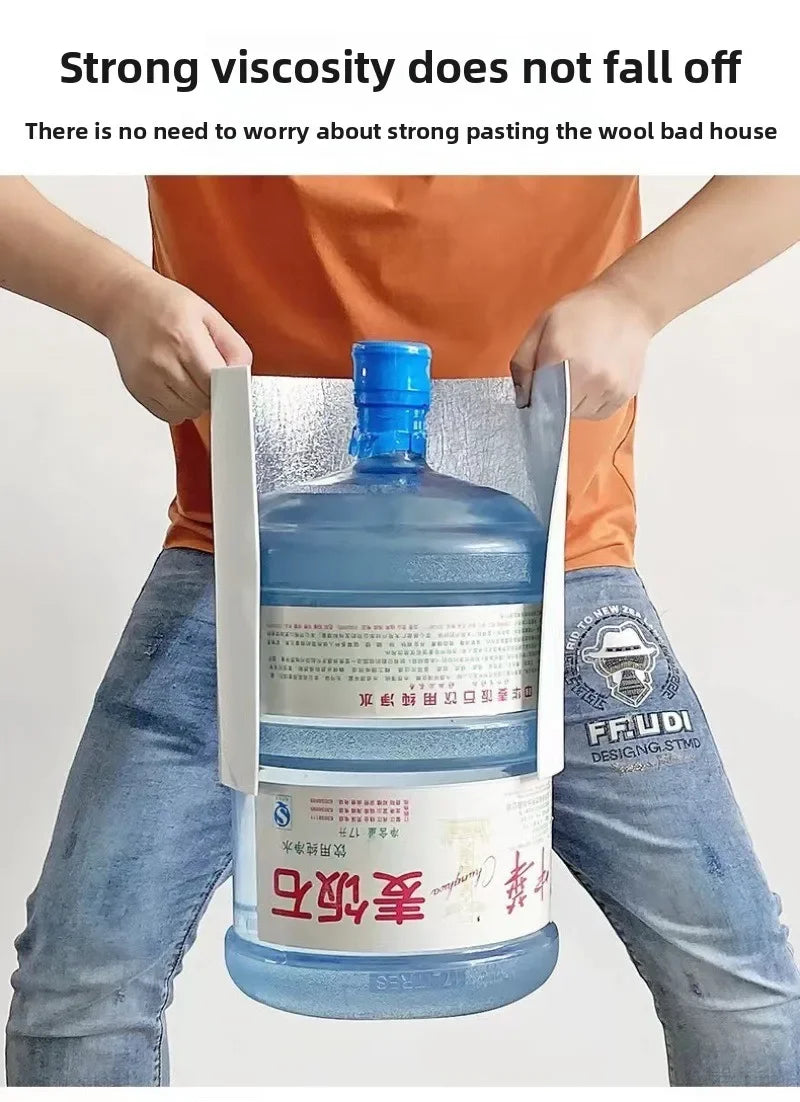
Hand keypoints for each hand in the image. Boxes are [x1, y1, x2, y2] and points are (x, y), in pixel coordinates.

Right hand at [102, 269, 250, 422]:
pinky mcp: (136, 389)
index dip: (225, 384)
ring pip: (186, 412)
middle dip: (210, 391)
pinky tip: (175, 386)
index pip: (215, 382)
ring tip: (188, 377)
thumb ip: (232, 345)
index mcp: (184, 339)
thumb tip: (243, 372)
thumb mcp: (207, 314)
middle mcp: (163, 361)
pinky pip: (167, 415)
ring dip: (194, 402)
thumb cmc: (164, 304)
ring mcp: (147, 378)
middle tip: (205, 373)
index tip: (226, 379)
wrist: (123, 301)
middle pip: (202, 400)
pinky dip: (176, 407)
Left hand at [510, 277, 656, 418]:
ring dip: (572, 403)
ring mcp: (608, 387)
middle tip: (560, 375)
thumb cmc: (582, 312)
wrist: (627, 304)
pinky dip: (591, 404)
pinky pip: (598, 413)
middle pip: (558, 411)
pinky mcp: (624, 394)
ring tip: (580, 375)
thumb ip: (523, 362)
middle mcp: (587, 376)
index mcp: (561, 356)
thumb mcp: (542, 325)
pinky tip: (593, 381)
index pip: (538, 399)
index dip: (534, 398)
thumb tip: (522, 398)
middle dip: (553, 399)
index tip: (535, 391)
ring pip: (578, 414)